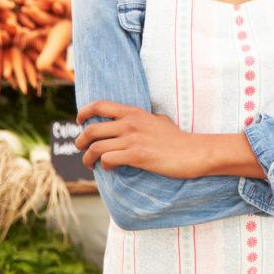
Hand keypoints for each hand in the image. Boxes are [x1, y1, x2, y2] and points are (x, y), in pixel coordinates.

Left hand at [76, 101, 210, 179]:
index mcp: (135, 113)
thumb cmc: (178, 139)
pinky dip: (104, 166)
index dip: (84, 112)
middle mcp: (131, 123)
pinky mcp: (137, 155)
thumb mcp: (159, 121)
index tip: (79, 121)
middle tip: (82, 148)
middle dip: (80, 142)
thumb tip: (132, 121)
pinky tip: (109, 168)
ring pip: (95, 147)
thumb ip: (143, 119)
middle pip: (91, 129)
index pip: (99, 105)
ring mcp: (134, 139)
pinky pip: (107, 159)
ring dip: (88, 158)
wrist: (194, 152)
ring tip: (91, 164)